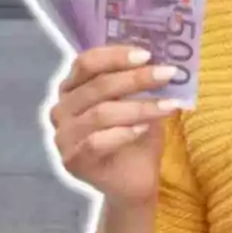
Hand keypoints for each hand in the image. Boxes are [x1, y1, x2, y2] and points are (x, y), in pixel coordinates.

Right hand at [47, 45, 179, 206]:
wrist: (134, 178)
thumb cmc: (136, 132)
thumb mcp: (141, 100)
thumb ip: (142, 79)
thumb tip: (163, 58)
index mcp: (74, 87)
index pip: (86, 62)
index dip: (116, 55)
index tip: (147, 54)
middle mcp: (62, 109)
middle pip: (97, 86)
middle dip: (136, 78)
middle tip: (167, 74)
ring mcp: (64, 136)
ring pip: (101, 113)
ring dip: (140, 107)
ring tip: (169, 106)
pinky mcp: (73, 161)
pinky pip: (96, 142)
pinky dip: (123, 133)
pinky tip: (144, 129)